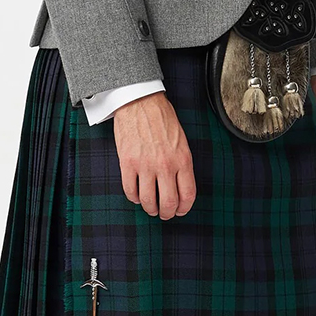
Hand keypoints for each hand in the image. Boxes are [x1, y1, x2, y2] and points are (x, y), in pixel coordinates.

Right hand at [113, 91, 196, 218]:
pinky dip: (134, 198)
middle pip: (168, 203)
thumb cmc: (161, 118)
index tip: (180, 211)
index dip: (184, 209)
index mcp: (182, 160)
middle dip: (167, 213)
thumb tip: (180, 187)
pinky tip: (137, 195)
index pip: (187, 195)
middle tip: (164, 214)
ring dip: (150, 208)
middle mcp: (165, 165)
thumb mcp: (181, 141)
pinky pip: (130, 191)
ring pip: (148, 201)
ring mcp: (145, 165)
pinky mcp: (128, 164)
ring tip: (150, 207)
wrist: (140, 102)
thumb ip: (181, 164)